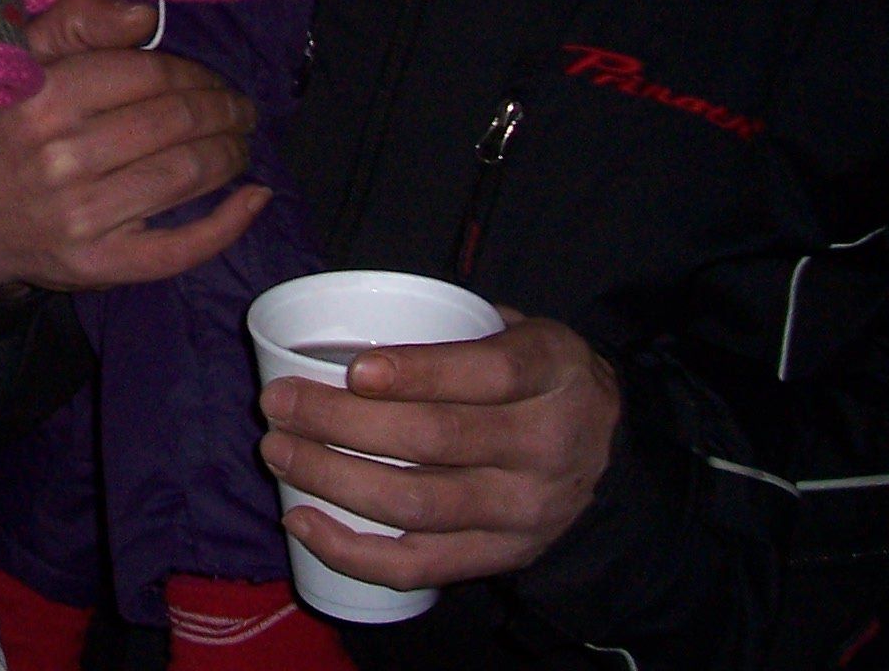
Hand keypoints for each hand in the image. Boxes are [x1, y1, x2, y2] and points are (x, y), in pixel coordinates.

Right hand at [0, 0, 264, 293]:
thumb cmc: (4, 130)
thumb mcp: (20, 60)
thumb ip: (77, 22)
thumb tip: (146, 14)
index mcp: (46, 98)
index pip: (150, 75)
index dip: (197, 74)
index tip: (213, 80)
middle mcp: (63, 157)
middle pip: (175, 123)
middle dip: (224, 111)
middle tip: (241, 110)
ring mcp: (83, 216)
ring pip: (185, 176)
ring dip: (231, 154)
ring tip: (241, 143)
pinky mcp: (99, 265)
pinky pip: (180, 247)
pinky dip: (228, 224)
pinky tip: (253, 198)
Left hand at [258, 311, 620, 587]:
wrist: (610, 449)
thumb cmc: (537, 376)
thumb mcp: (520, 332)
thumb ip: (452, 328)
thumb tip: (342, 323)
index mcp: (550, 374)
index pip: (486, 373)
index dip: (417, 372)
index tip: (353, 369)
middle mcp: (544, 446)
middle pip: (435, 440)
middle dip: (341, 422)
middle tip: (278, 403)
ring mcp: (524, 511)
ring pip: (417, 503)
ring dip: (333, 479)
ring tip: (278, 452)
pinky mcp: (502, 556)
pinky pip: (419, 564)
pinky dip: (352, 550)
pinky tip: (302, 521)